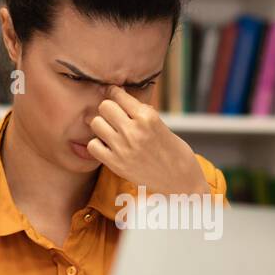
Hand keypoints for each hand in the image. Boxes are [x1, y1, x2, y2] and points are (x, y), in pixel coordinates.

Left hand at [86, 86, 209, 195]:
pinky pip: (93, 145)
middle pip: (105, 106)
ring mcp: (123, 148)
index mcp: (148, 117)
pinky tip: (108, 146)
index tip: (114, 95)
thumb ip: (142, 113)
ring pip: (96, 123)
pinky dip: (98, 144)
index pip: (119, 95)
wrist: (181, 181)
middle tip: (115, 116)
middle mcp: (134, 131)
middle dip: (109, 109)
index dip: (115, 93)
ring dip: (102, 125)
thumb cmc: (175, 151)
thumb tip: (121, 98)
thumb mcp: (162, 125)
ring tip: (111, 131)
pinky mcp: (116, 164)